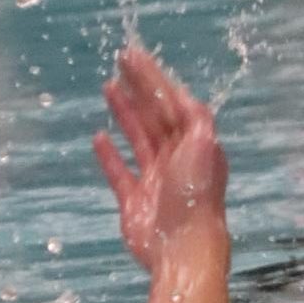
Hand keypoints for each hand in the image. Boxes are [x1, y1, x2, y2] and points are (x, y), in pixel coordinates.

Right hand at [92, 46, 228, 271]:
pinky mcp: (134, 202)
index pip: (171, 102)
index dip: (152, 78)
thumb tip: (180, 93)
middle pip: (155, 116)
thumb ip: (195, 116)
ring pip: (138, 139)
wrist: (183, 246)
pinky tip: (98, 136)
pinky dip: (109, 155)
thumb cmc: (196, 194)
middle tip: (119, 62)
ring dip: (125, 113)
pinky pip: (119, 173)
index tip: (132, 56)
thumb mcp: (204, 145)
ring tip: (108, 87)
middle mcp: (177, 159)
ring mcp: (154, 181)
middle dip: (138, 88)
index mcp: (196, 144)